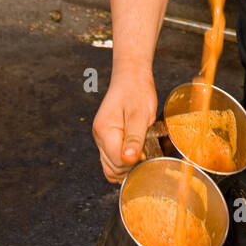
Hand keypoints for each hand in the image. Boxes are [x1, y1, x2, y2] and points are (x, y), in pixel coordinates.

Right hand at [92, 64, 156, 183]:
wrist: (131, 77)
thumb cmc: (137, 91)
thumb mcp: (140, 115)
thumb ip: (134, 138)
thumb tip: (129, 160)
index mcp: (104, 131)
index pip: (117, 162)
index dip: (134, 163)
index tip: (147, 152)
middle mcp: (99, 137)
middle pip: (113, 168)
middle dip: (130, 167)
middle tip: (146, 152)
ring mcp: (102, 139)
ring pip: (111, 167)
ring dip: (127, 166)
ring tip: (141, 153)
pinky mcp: (107, 139)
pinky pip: (112, 160)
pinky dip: (123, 162)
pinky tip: (135, 153)